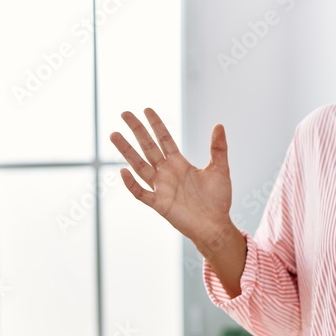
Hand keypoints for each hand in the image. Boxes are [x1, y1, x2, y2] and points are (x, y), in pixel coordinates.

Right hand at [109, 109, 232, 244]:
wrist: (216, 225)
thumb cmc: (218, 200)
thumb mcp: (220, 170)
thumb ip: (218, 148)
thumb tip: (219, 125)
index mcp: (179, 163)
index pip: (164, 139)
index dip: (156, 125)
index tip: (147, 109)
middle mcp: (167, 173)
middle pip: (148, 147)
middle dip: (137, 131)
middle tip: (125, 113)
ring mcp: (161, 188)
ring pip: (139, 166)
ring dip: (127, 151)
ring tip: (114, 135)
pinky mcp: (160, 204)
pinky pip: (141, 193)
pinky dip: (132, 184)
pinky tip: (123, 171)